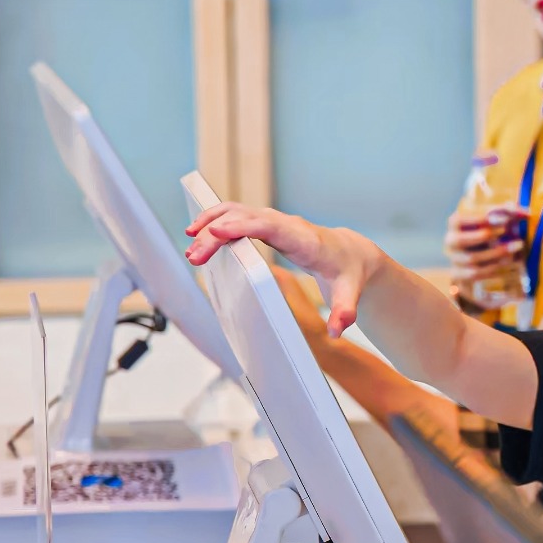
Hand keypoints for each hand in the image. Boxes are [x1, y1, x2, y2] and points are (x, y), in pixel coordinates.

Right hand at [186, 203, 378, 335]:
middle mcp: (288, 225)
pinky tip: (199, 233)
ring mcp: (276, 222)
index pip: (272, 227)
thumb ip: (344, 312)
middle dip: (218, 233)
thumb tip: (337, 330)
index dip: (244, 226)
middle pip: (247, 218)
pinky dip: (217, 220)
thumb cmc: (348, 272)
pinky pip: (238, 215)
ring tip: (190, 244)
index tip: (217, 232)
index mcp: (306, 240)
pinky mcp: (268, 224)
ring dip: (212, 223)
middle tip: (195, 256)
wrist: (352, 254)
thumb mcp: (349, 294)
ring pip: (239, 212)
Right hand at [444, 209, 524, 277]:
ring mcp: (455, 259)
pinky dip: (494, 268)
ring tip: (517, 247)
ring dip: (496, 253)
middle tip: (509, 232)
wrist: (476, 258)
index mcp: (455, 223)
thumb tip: (526, 212)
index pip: (459, 220)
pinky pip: (477, 274)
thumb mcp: (494, 220)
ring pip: (472, 258)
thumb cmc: (487, 232)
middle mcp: (451, 241)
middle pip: (461, 240)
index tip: (504, 219)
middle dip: (486, 236)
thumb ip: (507, 212)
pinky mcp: (461, 274)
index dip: (479, 219)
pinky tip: (510, 263)